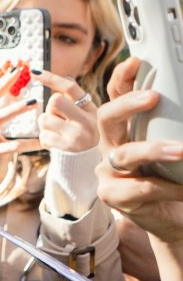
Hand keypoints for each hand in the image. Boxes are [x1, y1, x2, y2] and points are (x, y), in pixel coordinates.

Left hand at [30, 68, 100, 153]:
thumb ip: (74, 100)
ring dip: (45, 126)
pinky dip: (45, 139)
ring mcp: (78, 135)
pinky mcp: (67, 148)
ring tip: (57, 132)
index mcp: (92, 110)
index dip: (52, 78)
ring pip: (45, 119)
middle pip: (55, 101)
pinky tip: (56, 144)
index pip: (71, 88)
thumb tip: (66, 77)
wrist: (84, 164)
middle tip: (57, 118)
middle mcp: (88, 121)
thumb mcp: (84, 116)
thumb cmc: (79, 135)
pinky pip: (43, 136)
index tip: (34, 72)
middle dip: (50, 109)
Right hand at [95, 57, 182, 243]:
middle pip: (106, 118)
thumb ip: (174, 127)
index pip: (115, 97)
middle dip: (127, 104)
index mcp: (124, 130)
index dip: (122, 79)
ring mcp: (107, 171)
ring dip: (155, 150)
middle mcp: (110, 146)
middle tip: (153, 97)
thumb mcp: (174, 148)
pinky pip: (140, 188)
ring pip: (125, 154)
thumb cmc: (173, 178)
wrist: (171, 219)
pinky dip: (169, 188)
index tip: (136, 61)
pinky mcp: (112, 196)